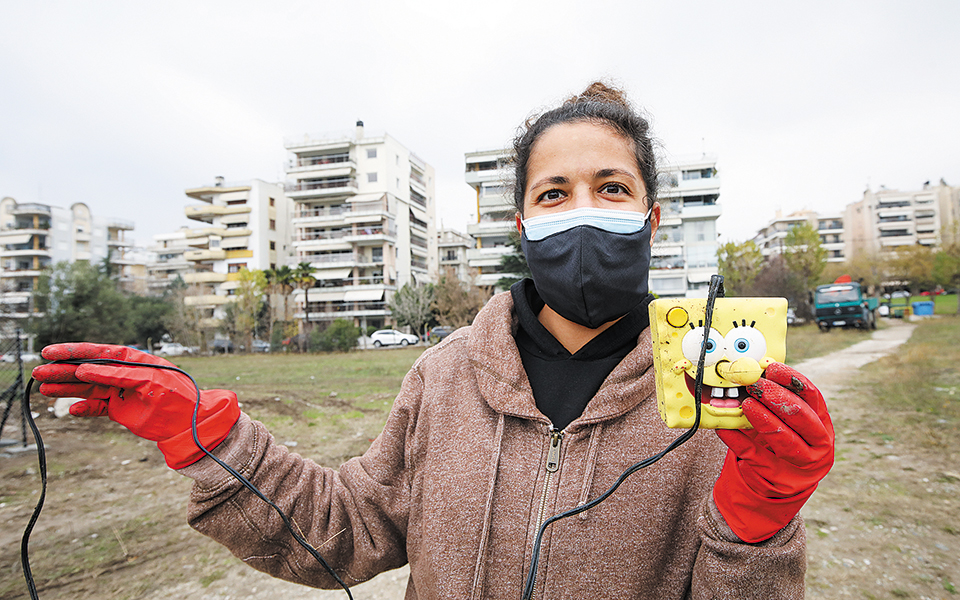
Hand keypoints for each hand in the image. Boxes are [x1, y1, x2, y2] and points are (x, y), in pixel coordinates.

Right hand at [32, 343, 239, 468]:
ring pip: (88, 388)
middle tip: (38, 372)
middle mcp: (123, 374)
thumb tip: (86, 368)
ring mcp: (120, 392)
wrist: (190, 424)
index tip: (50, 352)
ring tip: (44, 389)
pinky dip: (85, 409)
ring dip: (67, 389)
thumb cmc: (177, 397)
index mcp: (133, 361)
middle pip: (87, 370)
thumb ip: (118, 375)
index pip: (99, 353)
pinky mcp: (119, 409)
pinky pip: (97, 407)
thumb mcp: (149, 382)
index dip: (74, 352)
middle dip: (63, 371)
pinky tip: (72, 411)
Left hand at [714, 362, 833, 542]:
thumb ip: (776, 401)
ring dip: (764, 420)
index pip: (813, 397)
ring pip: (785, 441)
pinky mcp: (778, 479)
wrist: (780, 483)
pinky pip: (755, 457)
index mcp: (822, 424)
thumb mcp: (787, 422)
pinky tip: (724, 428)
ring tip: (745, 404)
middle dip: (778, 399)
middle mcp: (819, 446)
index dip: (793, 381)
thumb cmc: (783, 441)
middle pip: (802, 418)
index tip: (772, 368)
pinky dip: (738, 440)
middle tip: (756, 385)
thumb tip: (752, 373)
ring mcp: (801, 466)